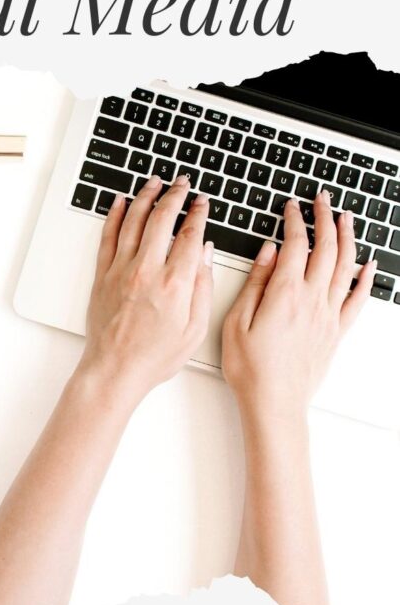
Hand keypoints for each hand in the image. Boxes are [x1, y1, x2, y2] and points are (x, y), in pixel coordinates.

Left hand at [79, 173, 213, 403]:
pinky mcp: (103, 275)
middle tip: (182, 183)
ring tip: (155, 182)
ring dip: (146, 196)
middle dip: (175, 195)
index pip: (189, 234)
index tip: (202, 202)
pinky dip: (114, 215)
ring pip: (133, 220)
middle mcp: (147, 270)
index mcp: (175, 283)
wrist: (116, 370)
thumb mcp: (196, 329)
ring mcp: (122, 270)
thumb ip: (203, 287)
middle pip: (162, 218)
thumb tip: (205, 254)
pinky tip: (120, 202)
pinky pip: (108, 236)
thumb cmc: (155, 356)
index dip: (198, 213)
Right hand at [222, 192, 375, 426]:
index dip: (294, 221)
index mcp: (286, 294)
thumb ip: (256, 283)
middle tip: (322, 201)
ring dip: (347, 238)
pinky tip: (368, 266)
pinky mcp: (336, 332)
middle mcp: (312, 301)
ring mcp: (328, 316)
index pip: (296, 245)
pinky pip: (357, 300)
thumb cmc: (251, 368)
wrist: (275, 403)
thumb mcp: (237, 321)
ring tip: (345, 219)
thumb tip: (269, 253)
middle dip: (325, 219)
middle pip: (326, 248)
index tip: (291, 207)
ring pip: (345, 267)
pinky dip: (365, 279)